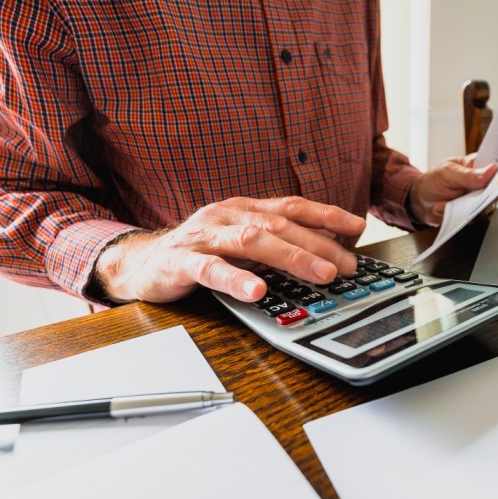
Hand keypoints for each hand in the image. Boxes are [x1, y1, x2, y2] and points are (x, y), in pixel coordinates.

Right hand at [93, 196, 365, 303]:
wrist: (139, 264)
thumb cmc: (196, 252)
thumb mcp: (238, 242)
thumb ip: (273, 243)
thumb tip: (324, 253)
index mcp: (243, 209)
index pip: (291, 206)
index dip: (326, 214)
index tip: (358, 226)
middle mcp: (226, 216)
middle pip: (279, 225)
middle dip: (318, 245)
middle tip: (346, 266)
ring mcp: (203, 236)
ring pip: (252, 241)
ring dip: (290, 258)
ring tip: (319, 274)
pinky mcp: (181, 262)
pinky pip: (210, 269)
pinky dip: (236, 279)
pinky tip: (257, 291)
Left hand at [406, 154, 497, 226]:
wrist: (420, 202)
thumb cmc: (433, 181)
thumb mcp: (446, 173)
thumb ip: (468, 175)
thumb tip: (492, 171)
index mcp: (478, 165)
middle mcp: (482, 183)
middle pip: (497, 190)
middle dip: (484, 196)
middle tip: (468, 197)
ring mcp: (478, 200)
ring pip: (486, 207)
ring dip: (463, 208)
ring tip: (441, 203)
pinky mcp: (472, 214)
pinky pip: (472, 219)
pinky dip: (455, 216)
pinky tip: (440, 208)